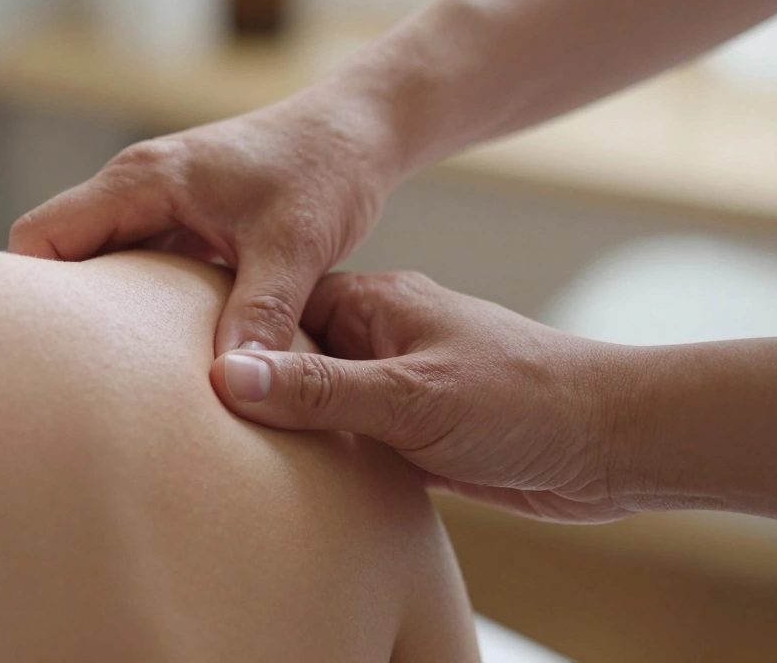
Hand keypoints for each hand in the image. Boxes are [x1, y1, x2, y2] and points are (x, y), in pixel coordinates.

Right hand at [9, 84, 399, 354]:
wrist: (363, 131)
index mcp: (142, 181)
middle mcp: (137, 190)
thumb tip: (234, 380)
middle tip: (80, 384)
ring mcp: (159, 208)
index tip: (47, 357)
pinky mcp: (185, 226)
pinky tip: (167, 355)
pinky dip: (144, 310)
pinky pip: (141, 271)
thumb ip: (262, 311)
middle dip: (66, 316)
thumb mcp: (296, 244)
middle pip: (62, 256)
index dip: (33, 296)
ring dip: (109, 316)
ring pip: (102, 267)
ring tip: (121, 380)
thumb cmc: (327, 167)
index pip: (42, 236)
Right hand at [210, 271, 637, 523]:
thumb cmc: (522, 401)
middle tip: (179, 404)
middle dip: (244, 379)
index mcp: (374, 304)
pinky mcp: (411, 432)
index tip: (166, 347)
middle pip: (288, 354)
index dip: (224, 328)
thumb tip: (230, 375)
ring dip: (282, 421)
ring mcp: (394, 384)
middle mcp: (378, 338)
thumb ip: (321, 389)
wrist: (610, 443)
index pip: (278, 306)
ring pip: (315, 401)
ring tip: (216, 442)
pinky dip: (318, 455)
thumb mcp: (411, 397)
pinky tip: (282, 474)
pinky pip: (345, 439)